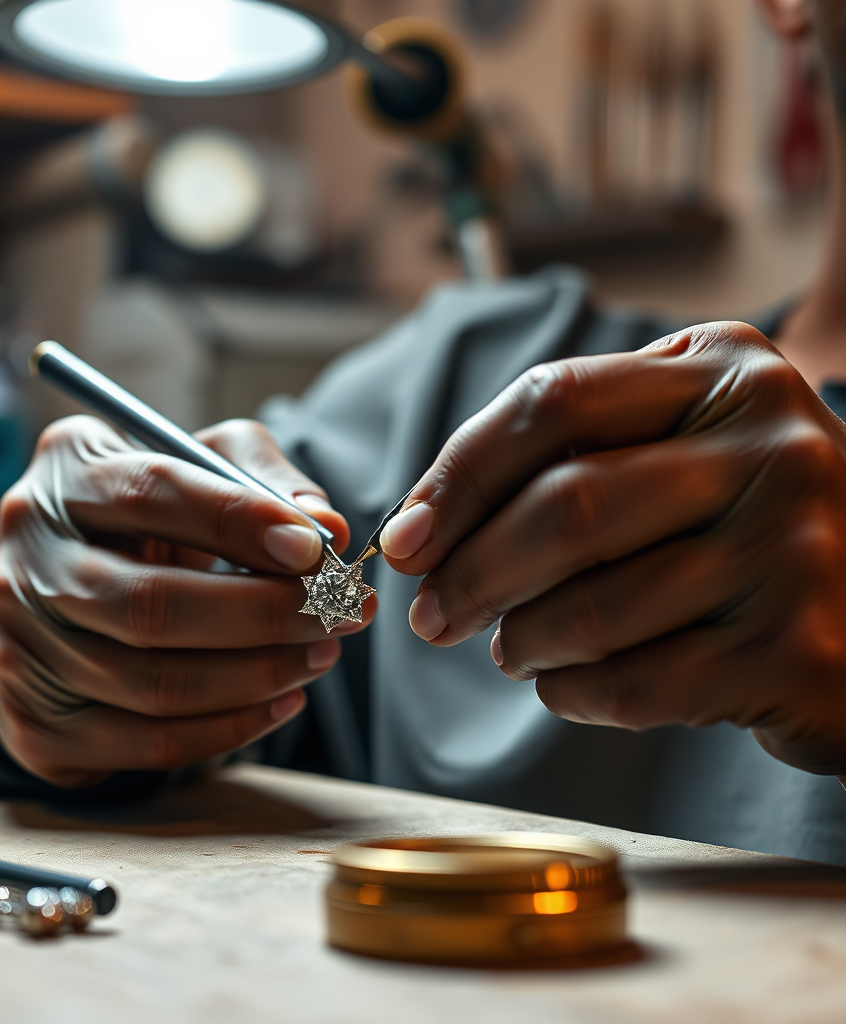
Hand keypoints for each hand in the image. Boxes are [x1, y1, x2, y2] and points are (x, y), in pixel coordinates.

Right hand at [0, 415, 372, 786]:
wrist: (72, 589)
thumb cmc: (157, 518)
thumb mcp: (206, 466)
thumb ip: (264, 478)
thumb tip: (325, 526)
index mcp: (68, 470)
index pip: (152, 493)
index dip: (239, 522)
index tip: (314, 551)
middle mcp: (28, 557)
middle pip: (151, 604)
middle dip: (264, 615)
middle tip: (338, 613)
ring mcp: (21, 646)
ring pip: (153, 682)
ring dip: (258, 675)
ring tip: (321, 653)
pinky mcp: (36, 723)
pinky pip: (146, 743)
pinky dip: (229, 729)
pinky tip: (281, 700)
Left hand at [380, 323, 845, 776]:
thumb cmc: (745, 524)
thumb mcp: (681, 447)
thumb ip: (567, 457)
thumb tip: (419, 528)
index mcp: (726, 372)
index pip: (551, 401)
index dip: (458, 474)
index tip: (404, 539)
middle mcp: (772, 447)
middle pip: (565, 507)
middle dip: (471, 573)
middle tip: (430, 616)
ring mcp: (795, 550)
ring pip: (592, 607)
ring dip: (521, 641)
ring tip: (510, 649)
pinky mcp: (799, 651)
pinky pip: (635, 683)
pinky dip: (572, 693)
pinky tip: (565, 685)